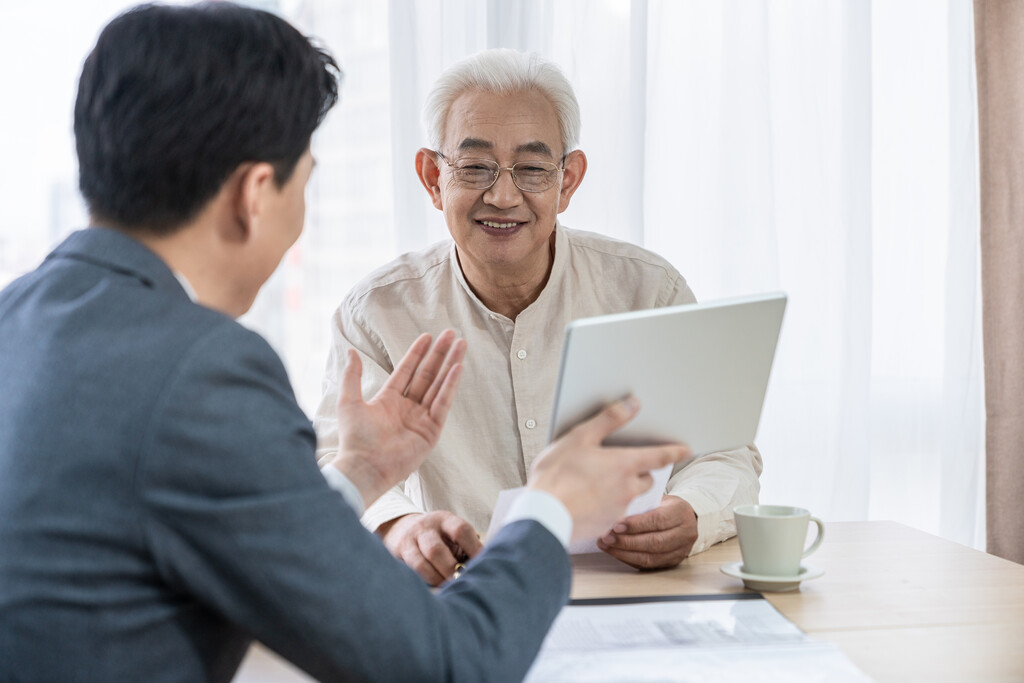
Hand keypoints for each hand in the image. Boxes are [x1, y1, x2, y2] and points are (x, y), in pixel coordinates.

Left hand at [331, 331, 465, 506]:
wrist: (364, 466)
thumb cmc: (354, 438)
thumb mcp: (349, 401)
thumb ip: (352, 376)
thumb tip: (351, 352)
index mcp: (389, 400)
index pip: (407, 371)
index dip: (417, 354)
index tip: (427, 336)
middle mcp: (407, 408)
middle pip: (427, 375)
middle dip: (439, 354)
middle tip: (451, 334)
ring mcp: (421, 419)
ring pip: (439, 386)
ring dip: (450, 365)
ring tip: (461, 345)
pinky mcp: (431, 431)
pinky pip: (443, 404)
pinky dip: (450, 386)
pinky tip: (457, 368)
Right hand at [378, 511, 482, 585]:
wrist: (402, 528)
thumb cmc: (438, 537)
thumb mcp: (451, 534)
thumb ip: (465, 548)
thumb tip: (482, 569)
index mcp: (445, 520)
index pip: (461, 531)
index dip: (474, 549)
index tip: (483, 565)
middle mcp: (425, 528)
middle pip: (436, 550)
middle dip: (450, 570)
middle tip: (461, 582)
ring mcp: (408, 541)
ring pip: (420, 564)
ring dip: (436, 580)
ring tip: (447, 589)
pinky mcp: (396, 554)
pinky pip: (409, 572)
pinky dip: (422, 583)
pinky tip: (432, 590)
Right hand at [527, 396, 692, 542]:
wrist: (544, 515)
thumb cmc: (557, 475)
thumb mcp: (580, 438)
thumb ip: (608, 420)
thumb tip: (632, 403)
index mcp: (624, 465)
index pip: (659, 456)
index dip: (674, 451)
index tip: (687, 450)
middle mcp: (627, 488)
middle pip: (646, 478)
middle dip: (641, 471)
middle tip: (622, 464)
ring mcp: (618, 509)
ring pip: (629, 496)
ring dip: (622, 488)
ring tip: (598, 482)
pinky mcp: (606, 524)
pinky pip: (614, 511)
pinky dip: (606, 504)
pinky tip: (587, 500)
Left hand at [596, 495, 697, 569]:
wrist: (685, 518)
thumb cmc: (665, 506)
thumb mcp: (657, 498)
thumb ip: (641, 505)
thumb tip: (615, 512)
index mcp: (680, 512)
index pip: (658, 520)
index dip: (636, 524)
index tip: (616, 525)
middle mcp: (685, 533)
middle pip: (654, 542)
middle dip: (627, 541)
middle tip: (607, 537)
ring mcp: (680, 550)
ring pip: (651, 557)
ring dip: (625, 553)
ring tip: (607, 545)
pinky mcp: (672, 562)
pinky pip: (648, 565)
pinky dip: (629, 559)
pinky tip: (615, 552)